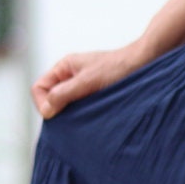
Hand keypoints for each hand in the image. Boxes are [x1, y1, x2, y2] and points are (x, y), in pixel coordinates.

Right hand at [31, 41, 147, 119]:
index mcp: (64, 67)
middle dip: (57, 111)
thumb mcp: (87, 81)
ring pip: (67, 105)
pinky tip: (93, 119)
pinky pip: (81, 108)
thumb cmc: (118, 68)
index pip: (39, 88)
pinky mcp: (96, 96)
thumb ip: (64, 94)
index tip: (56, 113)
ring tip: (84, 119)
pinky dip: (84, 115)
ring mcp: (83, 87)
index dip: (43, 102)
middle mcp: (71, 76)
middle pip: (51, 98)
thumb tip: (46, 111)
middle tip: (70, 120)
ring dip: (72, 114)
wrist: (145, 63)